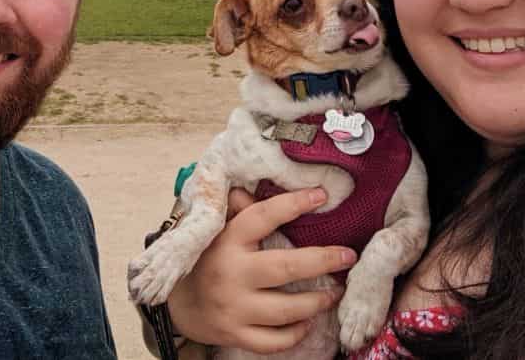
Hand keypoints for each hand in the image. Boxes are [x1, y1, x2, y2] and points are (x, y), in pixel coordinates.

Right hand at [167, 186, 356, 352]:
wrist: (177, 304)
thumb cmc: (207, 258)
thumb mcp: (217, 230)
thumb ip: (240, 210)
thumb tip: (266, 183)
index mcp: (227, 240)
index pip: (263, 216)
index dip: (293, 204)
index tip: (321, 195)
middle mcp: (231, 274)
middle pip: (286, 268)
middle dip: (323, 261)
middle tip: (348, 256)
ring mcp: (234, 308)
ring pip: (286, 310)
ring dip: (318, 301)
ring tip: (335, 291)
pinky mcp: (236, 335)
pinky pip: (274, 341)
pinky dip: (295, 333)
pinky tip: (307, 321)